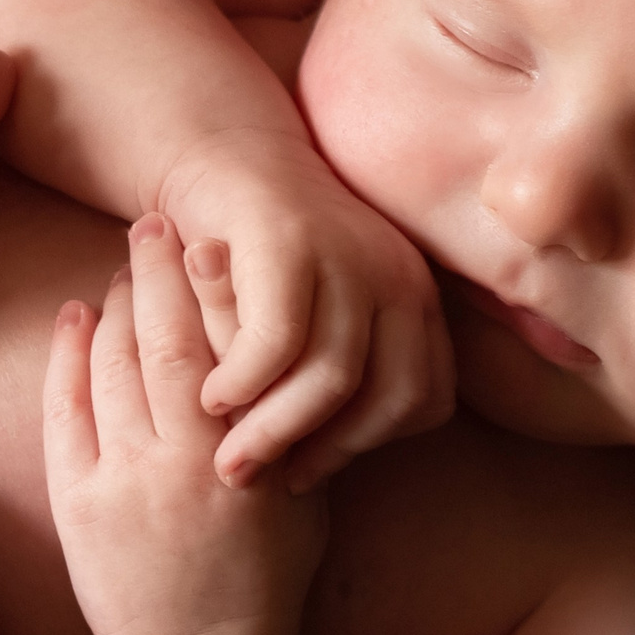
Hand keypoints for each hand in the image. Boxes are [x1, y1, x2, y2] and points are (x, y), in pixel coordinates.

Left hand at [44, 214, 328, 634]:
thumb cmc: (265, 575)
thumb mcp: (301, 495)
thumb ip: (289, 420)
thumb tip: (277, 327)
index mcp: (248, 458)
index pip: (228, 346)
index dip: (215, 283)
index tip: (210, 235)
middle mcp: (182, 465)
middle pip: (161, 339)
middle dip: (155, 272)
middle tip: (154, 222)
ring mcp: (121, 483)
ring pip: (110, 366)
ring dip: (115, 306)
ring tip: (125, 269)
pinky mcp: (74, 503)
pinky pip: (63, 409)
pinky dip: (66, 355)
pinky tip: (74, 317)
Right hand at [160, 130, 453, 494]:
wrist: (221, 154)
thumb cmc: (259, 256)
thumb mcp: (316, 314)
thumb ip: (333, 372)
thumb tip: (325, 463)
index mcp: (415, 296)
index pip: (423, 398)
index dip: (365, 446)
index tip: (307, 470)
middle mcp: (397, 273)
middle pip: (388, 396)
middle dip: (323, 452)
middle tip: (263, 480)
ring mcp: (348, 254)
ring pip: (332, 376)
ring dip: (274, 429)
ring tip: (228, 455)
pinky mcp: (289, 241)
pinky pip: (277, 341)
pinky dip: (243, 383)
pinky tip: (211, 398)